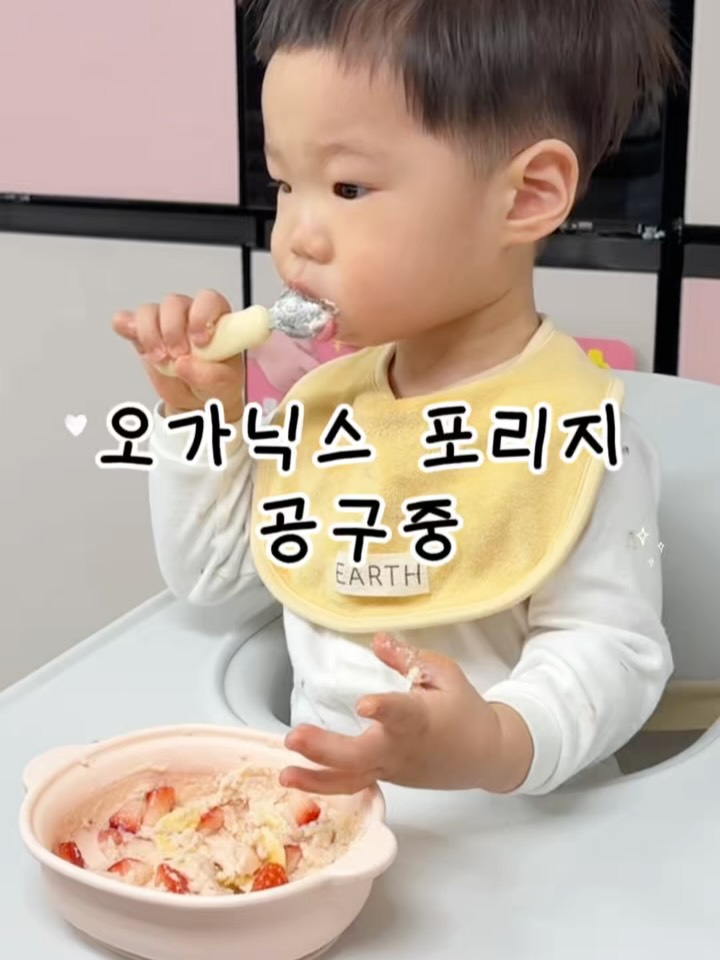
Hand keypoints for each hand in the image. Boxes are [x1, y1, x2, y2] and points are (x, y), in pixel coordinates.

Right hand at [112, 289, 245, 421]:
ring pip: (149, 311)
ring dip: (150, 335)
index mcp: (215, 319)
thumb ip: (210, 375)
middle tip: (178, 355)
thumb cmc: (216, 382)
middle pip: (173, 304)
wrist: (197, 399)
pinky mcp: (142, 335)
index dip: (201, 316)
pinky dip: (126, 327)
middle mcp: (188, 314)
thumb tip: (183, 363)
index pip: (208, 300)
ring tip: (160, 359)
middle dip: (172, 330)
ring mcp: (163, 323)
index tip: (199, 341)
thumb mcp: (225, 384)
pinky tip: (133, 339)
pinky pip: (127, 320)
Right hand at [249, 331, 319, 394]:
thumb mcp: (299, 339)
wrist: (259, 343)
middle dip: (316, 378)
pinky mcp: (277, 385)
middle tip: (319, 375)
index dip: (324, 370)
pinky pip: (291, 390)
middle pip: (310, 381)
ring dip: (306, 385)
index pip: (316, 369)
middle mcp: (291, 373)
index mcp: (298, 359)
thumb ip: (311, 351)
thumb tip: (318, 360)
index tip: (328, 369)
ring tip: (308, 380)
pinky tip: (296, 381)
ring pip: (302, 388)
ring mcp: (284, 381)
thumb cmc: (280, 337)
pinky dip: (296, 387)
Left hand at [280, 634, 533, 794]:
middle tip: (293, 737)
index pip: (401, 714)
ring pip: (351, 779)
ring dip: (315, 779)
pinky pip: (353, 784)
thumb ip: (408, 659)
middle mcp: (402, 748)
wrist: (487, 755)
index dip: (383, 710)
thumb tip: (376, 640)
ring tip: (285, 774)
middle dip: (324, 749)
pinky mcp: (386, 777)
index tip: (364, 704)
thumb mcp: (445, 674)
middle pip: (360, 755)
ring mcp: (392, 769)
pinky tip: (297, 779)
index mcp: (421, 718)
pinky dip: (326, 785)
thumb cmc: (465, 710)